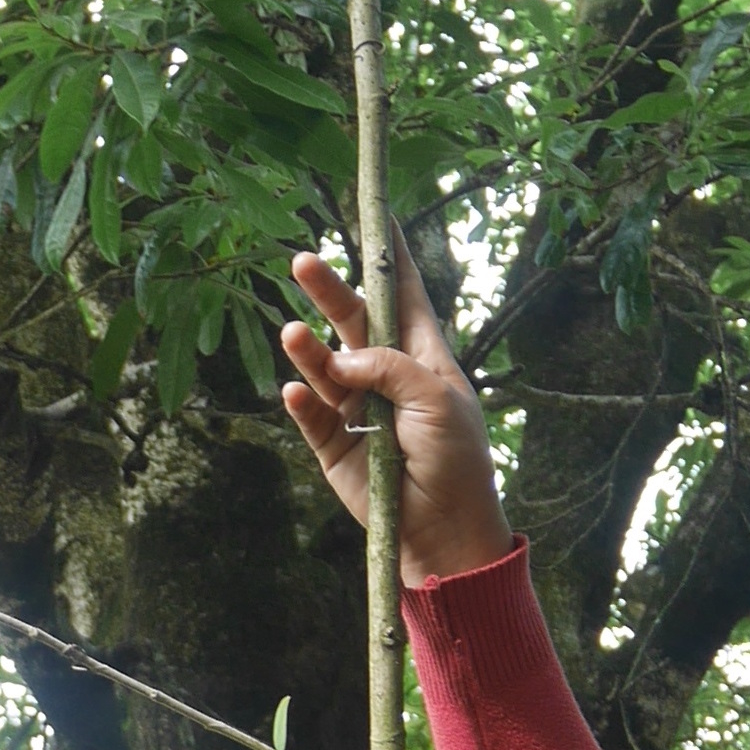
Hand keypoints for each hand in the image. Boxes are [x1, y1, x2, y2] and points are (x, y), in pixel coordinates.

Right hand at [280, 233, 515, 589]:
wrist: (444, 532)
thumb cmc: (457, 461)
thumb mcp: (436, 402)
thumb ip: (389, 369)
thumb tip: (338, 358)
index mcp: (424, 359)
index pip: (406, 296)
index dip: (392, 257)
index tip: (378, 216)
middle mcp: (387, 377)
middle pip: (353, 322)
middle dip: (329, 291)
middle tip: (302, 260)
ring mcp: (358, 410)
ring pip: (325, 367)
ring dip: (308, 349)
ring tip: (292, 332)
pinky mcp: (335, 447)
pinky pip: (313, 416)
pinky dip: (303, 402)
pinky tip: (296, 390)